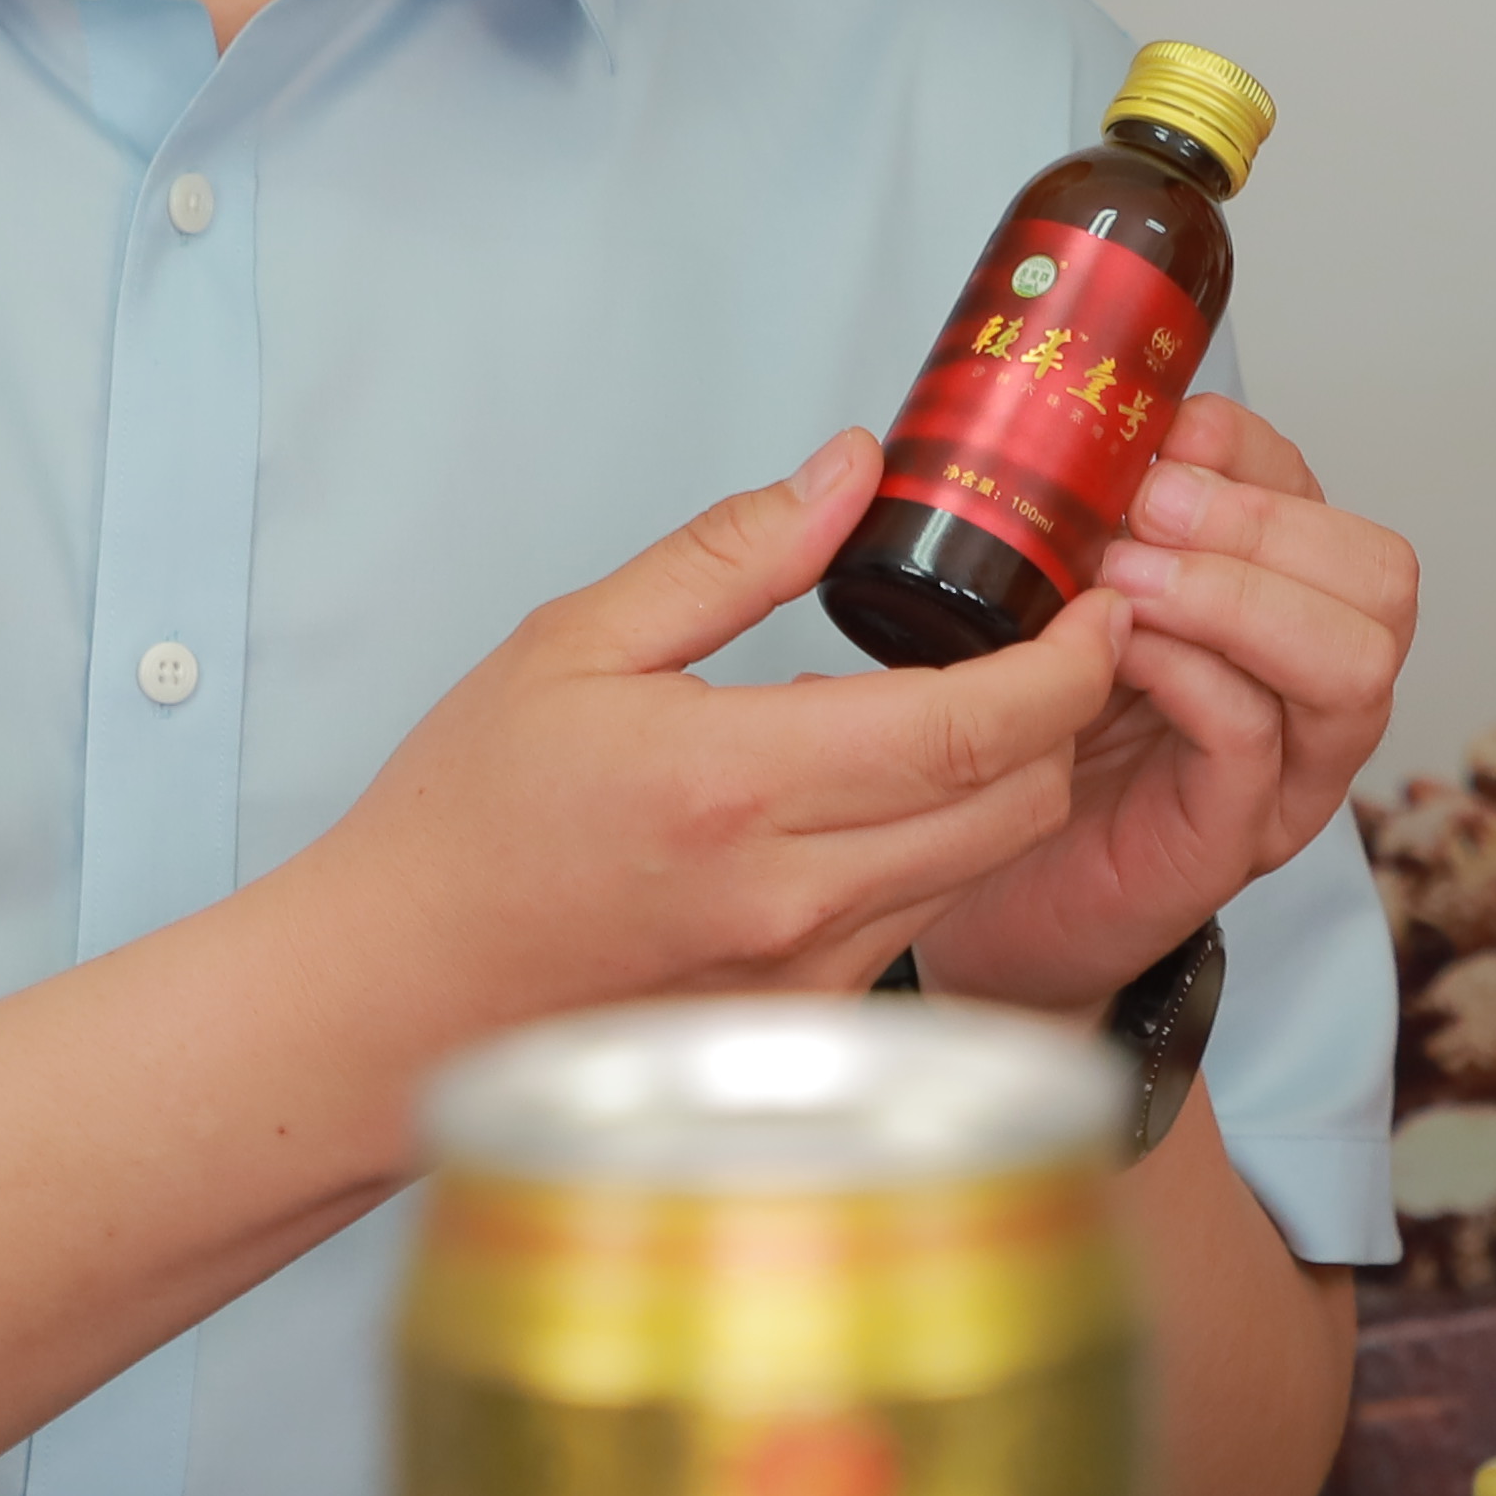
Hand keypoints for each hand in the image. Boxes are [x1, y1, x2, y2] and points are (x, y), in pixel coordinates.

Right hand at [319, 437, 1129, 1049]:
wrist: (393, 996)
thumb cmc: (465, 820)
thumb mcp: (577, 643)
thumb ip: (731, 552)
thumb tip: (852, 469)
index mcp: (738, 789)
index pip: (978, 729)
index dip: (1073, 664)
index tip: (1101, 602)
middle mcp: (790, 899)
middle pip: (1019, 803)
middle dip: (1068, 712)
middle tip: (1060, 633)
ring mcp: (801, 979)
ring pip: (983, 866)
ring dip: (1016, 780)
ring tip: (988, 698)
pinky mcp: (797, 1025)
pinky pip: (922, 919)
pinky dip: (946, 845)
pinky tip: (895, 789)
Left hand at [914, 398, 1416, 1011]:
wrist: (988, 886)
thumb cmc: (1039, 738)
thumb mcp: (1078, 595)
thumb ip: (1114, 516)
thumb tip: (1136, 431)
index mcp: (1282, 611)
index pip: (1329, 504)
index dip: (1252, 456)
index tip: (1164, 439)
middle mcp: (1311, 690)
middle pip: (1383, 577)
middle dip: (1263, 522)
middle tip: (1147, 509)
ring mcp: (1287, 770)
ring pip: (1353, 660)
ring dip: (1236, 596)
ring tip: (1128, 582)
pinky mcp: (1234, 835)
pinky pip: (1255, 735)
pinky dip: (1191, 672)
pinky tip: (1118, 655)